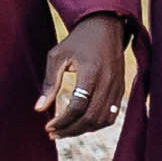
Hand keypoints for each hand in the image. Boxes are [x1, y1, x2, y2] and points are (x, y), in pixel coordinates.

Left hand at [35, 16, 129, 138]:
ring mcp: (117, 85)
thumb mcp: (57, 56)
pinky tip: (83, 123)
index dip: (62, 121)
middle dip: (70, 130)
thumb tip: (40, 108)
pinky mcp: (121, 88)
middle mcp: (108, 81)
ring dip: (83, 130)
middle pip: (91, 117)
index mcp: (91, 72)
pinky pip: (112, 114)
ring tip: (66, 131)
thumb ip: (49, 83)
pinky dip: (97, 124)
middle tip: (53, 133)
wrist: (106, 26)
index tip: (48, 126)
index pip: (78, 106)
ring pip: (103, 120)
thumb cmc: (78, 41)